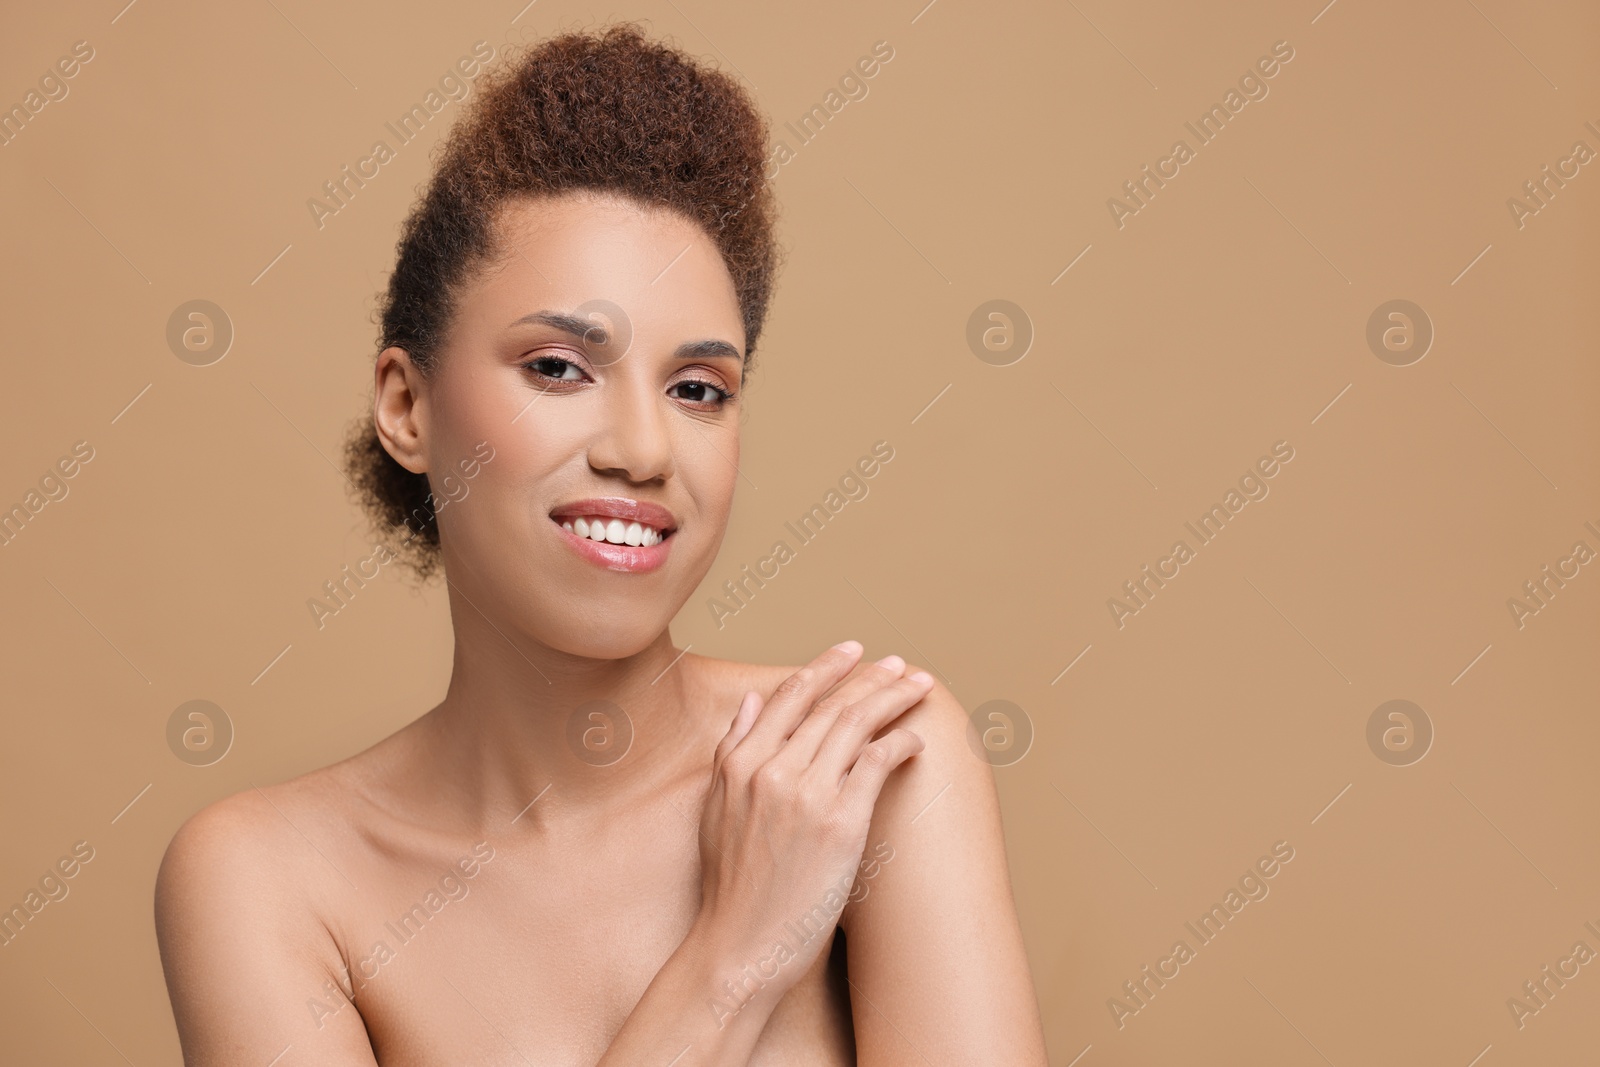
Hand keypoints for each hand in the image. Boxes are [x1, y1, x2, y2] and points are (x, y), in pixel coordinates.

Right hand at [690, 640, 931, 1010]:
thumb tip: (753, 700)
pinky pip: (876, 764)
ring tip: (917, 687)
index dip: (825, 667)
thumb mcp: (715, 809)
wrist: (739, 946)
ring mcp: (806, 795)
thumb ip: (733, 750)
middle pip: (830, 706)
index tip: (853, 651)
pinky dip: (899, 744)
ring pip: (856, 725)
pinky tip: (915, 740)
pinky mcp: (839, 823)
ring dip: (892, 699)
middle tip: (900, 665)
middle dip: (871, 678)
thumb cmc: (730, 888)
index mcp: (739, 763)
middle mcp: (770, 770)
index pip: (789, 696)